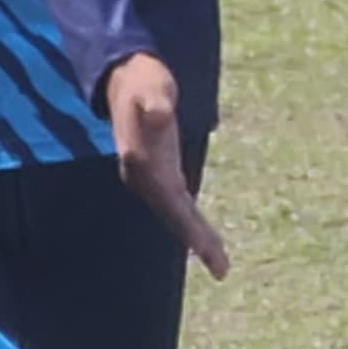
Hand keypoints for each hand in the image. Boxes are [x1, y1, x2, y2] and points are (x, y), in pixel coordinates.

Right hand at [102, 55, 230, 277]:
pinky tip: (202, 236)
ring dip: (194, 237)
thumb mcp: (151, 87)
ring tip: (218, 263)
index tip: (207, 250)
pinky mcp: (155, 173)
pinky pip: (176, 203)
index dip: (189, 227)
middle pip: (173, 215)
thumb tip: (161, 112)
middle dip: (197, 241)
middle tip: (221, 270)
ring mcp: (146, 177)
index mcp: (142, 162)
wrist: (125, 78)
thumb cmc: (143, 81)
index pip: (171, 201)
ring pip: (174, 214)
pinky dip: (190, 222)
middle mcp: (141, 176)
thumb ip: (155, 102)